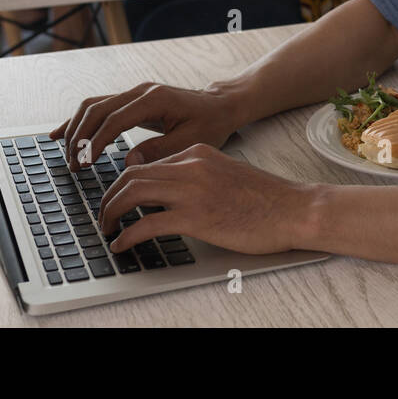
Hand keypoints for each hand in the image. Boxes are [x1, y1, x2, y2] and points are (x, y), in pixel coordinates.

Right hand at [52, 81, 243, 168]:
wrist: (220, 105)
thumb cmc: (210, 123)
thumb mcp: (191, 141)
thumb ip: (160, 150)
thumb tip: (129, 163)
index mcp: (154, 100)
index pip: (114, 120)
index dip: (96, 143)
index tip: (85, 164)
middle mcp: (141, 91)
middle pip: (97, 109)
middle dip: (80, 138)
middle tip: (74, 166)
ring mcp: (135, 93)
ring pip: (94, 105)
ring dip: (77, 129)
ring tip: (70, 156)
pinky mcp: (133, 99)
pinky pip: (99, 106)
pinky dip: (79, 120)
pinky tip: (61, 133)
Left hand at [98, 143, 318, 254]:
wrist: (294, 209)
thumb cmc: (265, 199)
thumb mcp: (224, 174)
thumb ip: (195, 177)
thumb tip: (166, 196)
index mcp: (197, 152)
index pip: (147, 163)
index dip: (124, 183)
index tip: (117, 199)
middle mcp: (190, 165)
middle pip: (131, 175)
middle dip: (110, 197)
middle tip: (104, 216)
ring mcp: (192, 190)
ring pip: (132, 193)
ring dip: (111, 212)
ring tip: (108, 229)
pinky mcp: (196, 217)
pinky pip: (146, 224)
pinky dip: (127, 236)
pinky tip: (123, 246)